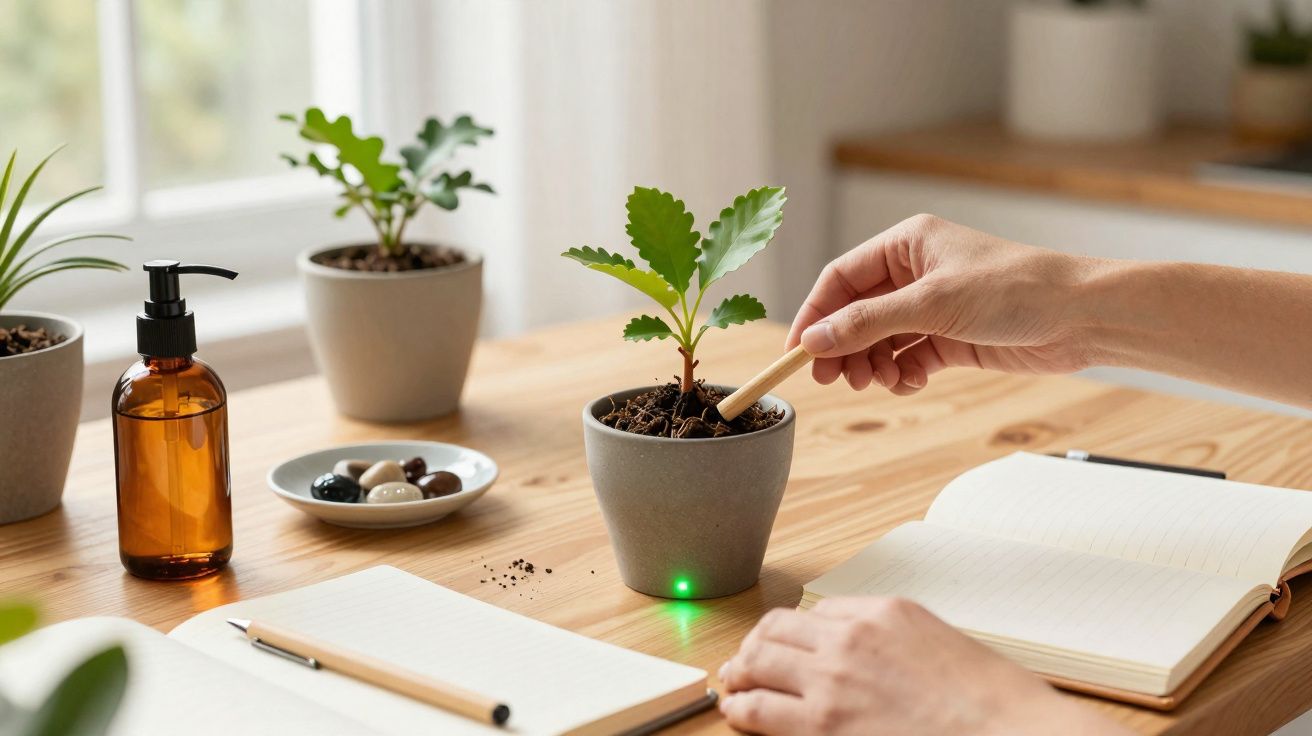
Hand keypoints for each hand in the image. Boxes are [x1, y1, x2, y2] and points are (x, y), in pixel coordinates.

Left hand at [718, 597, 1126, 735]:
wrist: (1009, 733)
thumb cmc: (993, 703)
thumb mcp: (942, 644)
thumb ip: (897, 640)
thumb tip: (871, 656)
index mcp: (885, 612)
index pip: (821, 612)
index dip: (799, 632)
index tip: (790, 644)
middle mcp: (851, 637)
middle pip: (778, 629)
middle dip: (757, 645)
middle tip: (744, 660)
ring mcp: (833, 680)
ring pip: (761, 662)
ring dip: (742, 670)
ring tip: (732, 682)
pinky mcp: (823, 724)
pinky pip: (762, 709)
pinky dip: (741, 707)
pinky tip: (735, 710)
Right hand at [786, 214, 1101, 393]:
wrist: (1081, 317)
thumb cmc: (1016, 289)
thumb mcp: (932, 304)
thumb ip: (867, 323)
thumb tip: (815, 341)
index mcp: (907, 243)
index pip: (841, 278)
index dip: (815, 315)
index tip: (797, 354)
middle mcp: (916, 271)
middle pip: (856, 312)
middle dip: (844, 347)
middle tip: (836, 380)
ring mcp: (933, 306)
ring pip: (879, 339)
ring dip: (873, 364)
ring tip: (880, 383)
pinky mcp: (952, 336)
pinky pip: (908, 357)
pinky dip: (902, 374)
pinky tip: (911, 382)